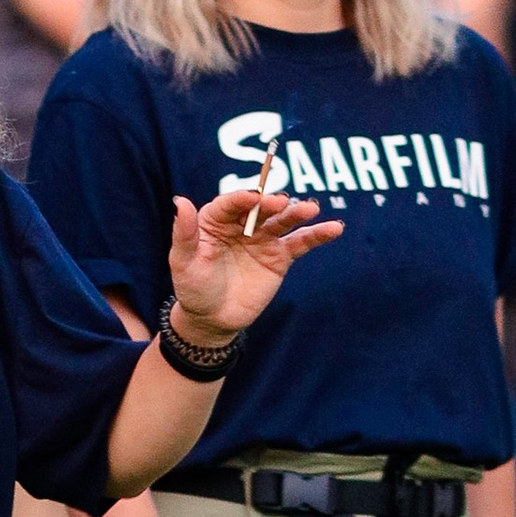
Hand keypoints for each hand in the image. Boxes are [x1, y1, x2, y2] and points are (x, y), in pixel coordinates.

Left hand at [164, 185, 341, 349]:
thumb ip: (185, 233)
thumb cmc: (193, 287)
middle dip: (272, 204)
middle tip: (282, 203)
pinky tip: (335, 228)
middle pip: (261, 209)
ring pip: (283, 221)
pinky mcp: (279, 256)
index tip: (254, 198)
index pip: (231, 204)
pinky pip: (300, 242)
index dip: (243, 199)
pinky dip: (318, 235)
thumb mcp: (183, 262)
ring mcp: (263, 238)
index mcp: (216, 219)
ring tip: (310, 209)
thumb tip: (181, 201)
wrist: (212, 318)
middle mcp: (242, 223)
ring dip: (297, 213)